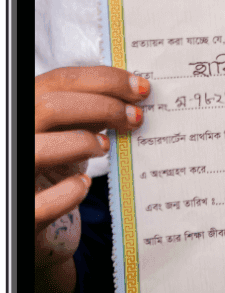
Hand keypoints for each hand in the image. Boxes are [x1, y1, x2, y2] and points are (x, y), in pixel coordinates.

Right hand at [35, 66, 149, 292]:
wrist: (36, 209)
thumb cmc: (56, 161)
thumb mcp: (69, 127)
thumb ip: (90, 109)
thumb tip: (132, 96)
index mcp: (28, 105)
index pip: (61, 79)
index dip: (104, 80)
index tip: (140, 88)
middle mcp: (16, 133)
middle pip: (51, 106)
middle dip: (102, 107)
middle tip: (136, 118)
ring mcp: (16, 172)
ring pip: (39, 148)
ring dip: (82, 142)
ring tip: (107, 146)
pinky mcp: (25, 212)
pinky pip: (44, 202)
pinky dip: (70, 191)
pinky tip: (86, 185)